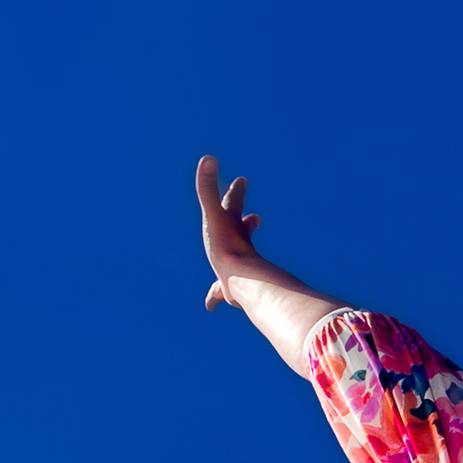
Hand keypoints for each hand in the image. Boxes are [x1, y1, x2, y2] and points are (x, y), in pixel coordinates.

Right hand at [196, 154, 264, 311]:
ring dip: (235, 255)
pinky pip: (219, 292)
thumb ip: (208, 189)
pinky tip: (211, 305)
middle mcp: (237, 246)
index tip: (243, 181)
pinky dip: (215, 296)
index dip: (237, 191)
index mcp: (232, 228)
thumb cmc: (227, 248)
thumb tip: (208, 157)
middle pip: (241, 230)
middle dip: (244, 222)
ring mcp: (235, 267)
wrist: (244, 284)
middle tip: (254, 218)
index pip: (234, 204)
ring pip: (236, 261)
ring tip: (231, 260)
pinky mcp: (230, 288)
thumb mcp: (214, 215)